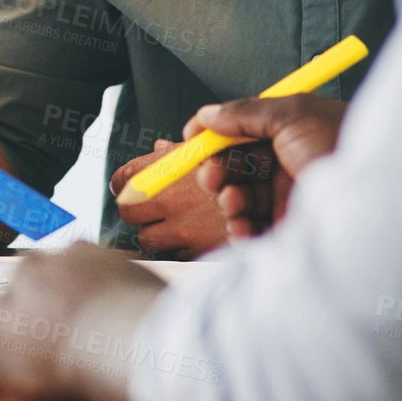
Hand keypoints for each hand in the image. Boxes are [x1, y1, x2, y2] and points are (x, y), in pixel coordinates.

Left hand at [0, 242, 163, 400]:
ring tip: (0, 355)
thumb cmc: (152, 318)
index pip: (55, 263)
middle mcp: (36, 271)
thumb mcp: (148, 282)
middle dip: (21, 307)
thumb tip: (137, 292)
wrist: (124, 339)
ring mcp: (10, 307)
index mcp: (76, 253)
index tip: (60, 307)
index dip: (55, 289)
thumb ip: (131, 282)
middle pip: (16, 283)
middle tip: (33, 334)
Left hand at [111, 141, 228, 259]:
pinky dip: (180, 246)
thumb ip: (178, 150)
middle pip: (128, 212)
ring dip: (157, 232)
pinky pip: (174, 253)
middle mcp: (168, 197)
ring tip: (179, 222)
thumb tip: (158, 148)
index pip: (121, 179)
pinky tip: (197, 234)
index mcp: (166, 166)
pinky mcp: (196, 251)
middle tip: (150, 209)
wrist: (280, 196)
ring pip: (147, 237)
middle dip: (136, 211)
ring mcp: (181, 227)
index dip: (122, 184)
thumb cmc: (238, 166)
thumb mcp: (210, 147)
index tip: (127, 187)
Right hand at [188, 96, 346, 239]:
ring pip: (242, 200)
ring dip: (228, 201)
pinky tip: (241, 228)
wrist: (378, 197)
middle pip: (238, 167)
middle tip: (212, 178)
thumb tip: (206, 114)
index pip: (243, 132)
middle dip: (218, 172)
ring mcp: (291, 199)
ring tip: (233, 202)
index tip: (190, 139)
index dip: (215, 135)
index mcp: (291, 132)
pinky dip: (240, 231)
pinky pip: (255, 232)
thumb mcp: (291, 114)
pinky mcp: (292, 231)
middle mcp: (289, 164)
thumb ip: (244, 112)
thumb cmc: (340, 144)